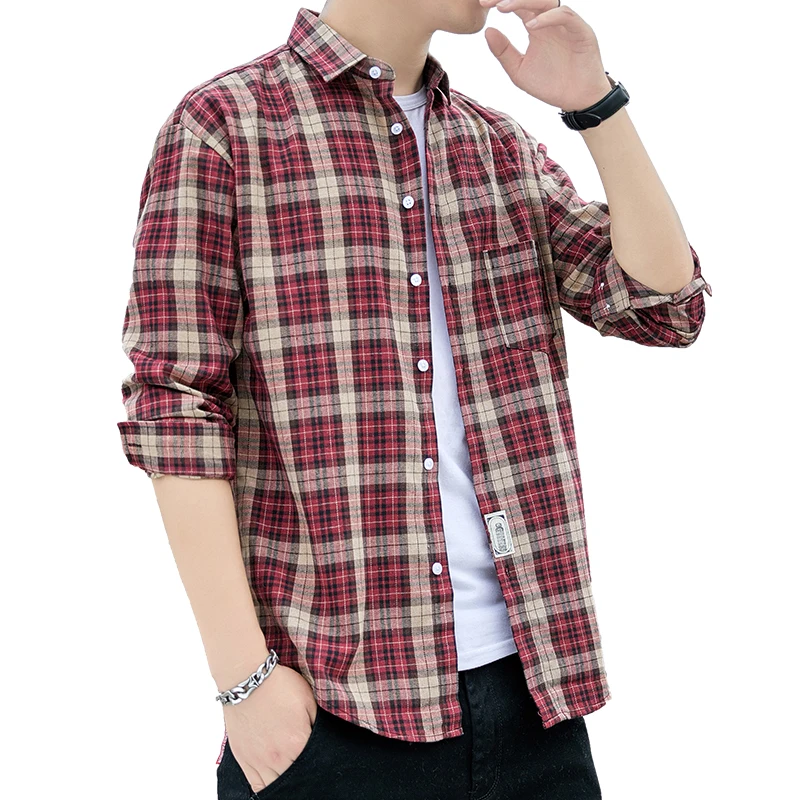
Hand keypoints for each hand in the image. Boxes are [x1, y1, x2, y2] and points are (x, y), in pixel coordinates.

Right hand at [222, 663, 318, 794]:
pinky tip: (274, 783)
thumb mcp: (308, 700)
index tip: (322, 765)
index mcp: (298, 742)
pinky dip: (266, 788)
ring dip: (287, 782)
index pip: (314, 765)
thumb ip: (317, 725)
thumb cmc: (279, 685)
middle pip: (297, 778)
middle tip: (309, 771)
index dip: (320, 765)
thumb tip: (322, 741)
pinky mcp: (244, 760)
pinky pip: (256, 786)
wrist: (248, 680)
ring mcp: (259, 761)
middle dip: (305, 775)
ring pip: (276, 786)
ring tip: (293, 775)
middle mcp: (278, 757)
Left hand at [480, 0, 610, 111]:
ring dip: (524, 1)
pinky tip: (530, 25)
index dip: (500, 1)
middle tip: (489, 1)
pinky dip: (548, 17)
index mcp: (536, 26)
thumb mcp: (519, 71)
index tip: (481, 5)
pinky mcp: (581, 31)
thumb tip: (487, 30)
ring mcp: (566, 24)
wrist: (576, 100)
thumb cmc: (550, 85)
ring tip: (503, 8)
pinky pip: (565, 15)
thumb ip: (503, 52)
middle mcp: (550, 21)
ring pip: (547, 1)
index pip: (517, 5)